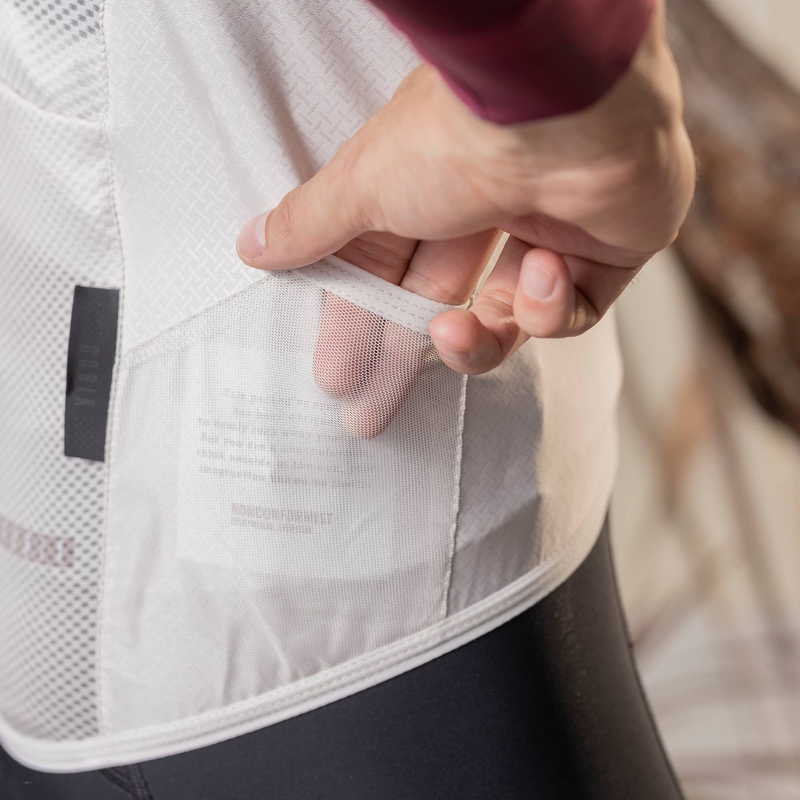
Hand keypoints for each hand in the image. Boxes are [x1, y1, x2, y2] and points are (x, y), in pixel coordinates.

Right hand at [236, 2, 693, 427]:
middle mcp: (485, 207)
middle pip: (439, 304)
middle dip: (408, 355)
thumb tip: (253, 245)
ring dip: (477, 340)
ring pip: (504, 319)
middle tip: (372, 411)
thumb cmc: (459, 134)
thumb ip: (313, 226)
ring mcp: (546, 228)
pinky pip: (572, 310)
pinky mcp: (603, 249)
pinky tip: (543, 269)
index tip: (339, 375)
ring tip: (457, 334)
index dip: (360, 325)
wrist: (565, 106)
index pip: (383, 273)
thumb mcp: (363, 185)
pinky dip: (550, 307)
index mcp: (428, 188)